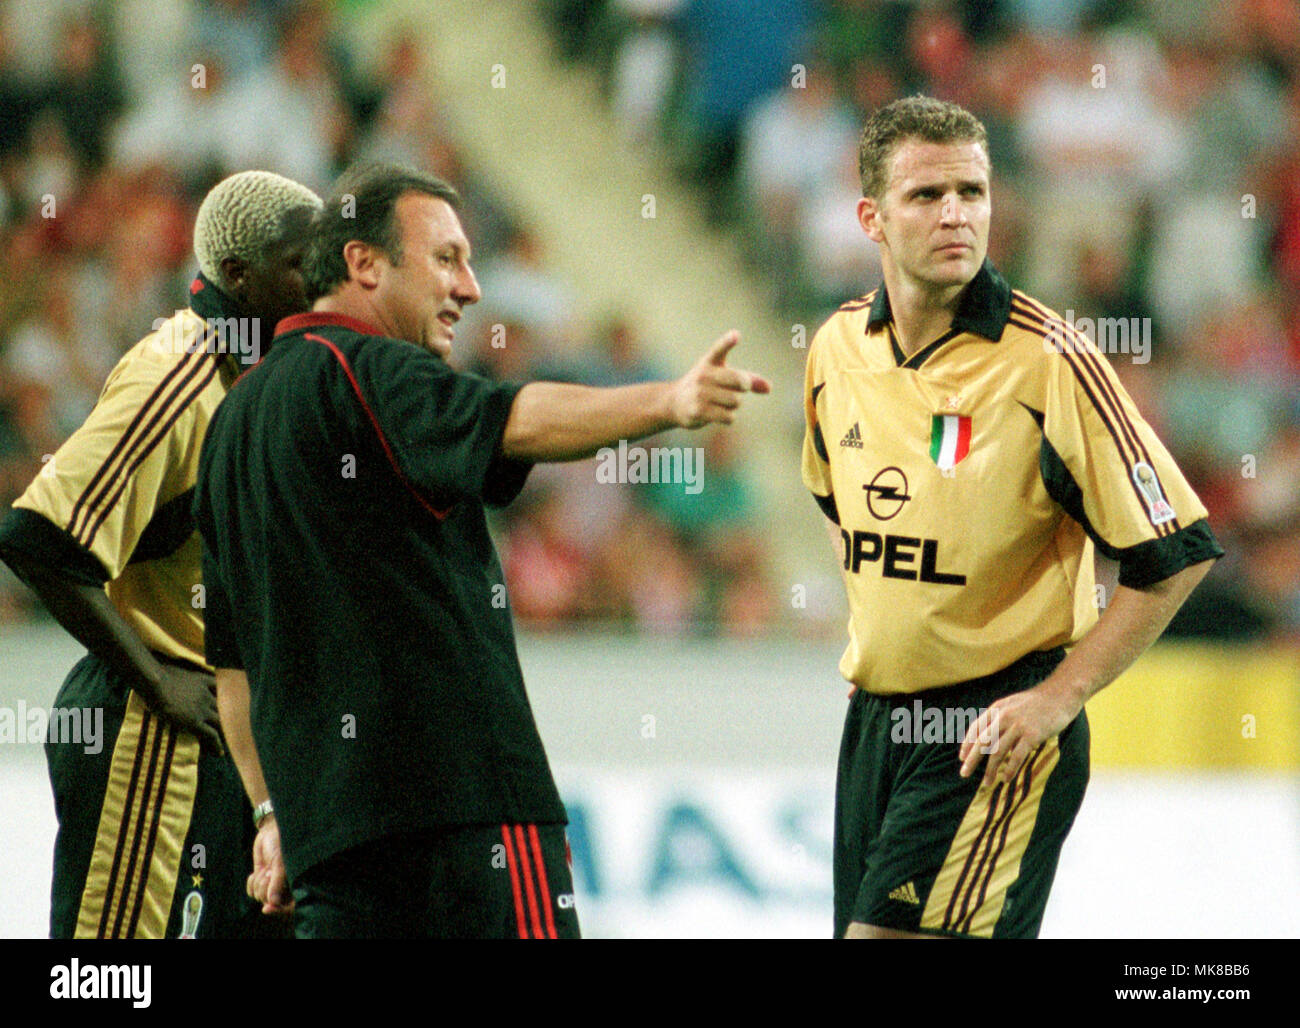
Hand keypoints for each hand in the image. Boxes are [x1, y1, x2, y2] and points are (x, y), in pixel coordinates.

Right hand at [148, 667, 223, 754]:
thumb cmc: (159, 674)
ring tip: (230, 743)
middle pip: (226, 708)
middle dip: (231, 719)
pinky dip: (217, 744)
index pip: (222, 689)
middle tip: (235, 730)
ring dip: (226, 733)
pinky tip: (219, 751)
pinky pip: (211, 734)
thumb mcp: (176, 669)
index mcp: (203, 681)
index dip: (227, 698)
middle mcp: (207, 695)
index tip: (231, 706)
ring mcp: (202, 708)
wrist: (155, 681)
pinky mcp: (194, 721)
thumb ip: (180, 674)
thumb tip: (171, 675)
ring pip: (221, 722)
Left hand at [248, 818, 293, 915]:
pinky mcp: (260, 881)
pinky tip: (258, 871)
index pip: (289, 906)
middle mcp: (284, 887)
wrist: (270, 832)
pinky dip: (252, 881)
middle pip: (269, 901)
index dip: (279, 909)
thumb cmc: (282, 845)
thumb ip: (277, 883)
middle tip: (269, 872)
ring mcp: (271, 885)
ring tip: (266, 868)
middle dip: (266, 887)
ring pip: (259, 895)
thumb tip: (273, 902)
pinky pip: (251, 891)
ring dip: (259, 881)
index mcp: (295, 884)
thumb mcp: (281, 863)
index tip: (267, 908)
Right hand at [669, 331, 770, 427]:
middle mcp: (704, 375)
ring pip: (736, 401)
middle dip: (743, 389)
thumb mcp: (724, 377)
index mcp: (710, 362)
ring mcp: (700, 393)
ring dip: (733, 406)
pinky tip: (716, 414)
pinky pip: (729, 416)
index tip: (736, 335)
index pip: (719, 349)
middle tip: (732, 390)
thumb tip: (769, 388)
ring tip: (719, 403)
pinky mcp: (698, 410)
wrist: (674, 403)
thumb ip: (749, 379)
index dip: (728, 342)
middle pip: (741, 382)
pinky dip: (728, 417)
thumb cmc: (706, 387)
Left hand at [958, 681, 1081, 786]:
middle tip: (964, 773)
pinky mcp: (1032, 735)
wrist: (1061, 695)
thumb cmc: (1037, 702)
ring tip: (986, 783)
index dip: (967, 744)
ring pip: (997, 752)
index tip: (962, 758)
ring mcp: (1017, 726)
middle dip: (972, 760)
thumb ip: (1000, 719)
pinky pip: (1016, 756)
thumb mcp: (1012, 704)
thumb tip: (991, 739)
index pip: (976, 728)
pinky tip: (1005, 779)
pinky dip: (1009, 770)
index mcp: (997, 709)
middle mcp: (1003, 717)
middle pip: (982, 742)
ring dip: (990, 770)